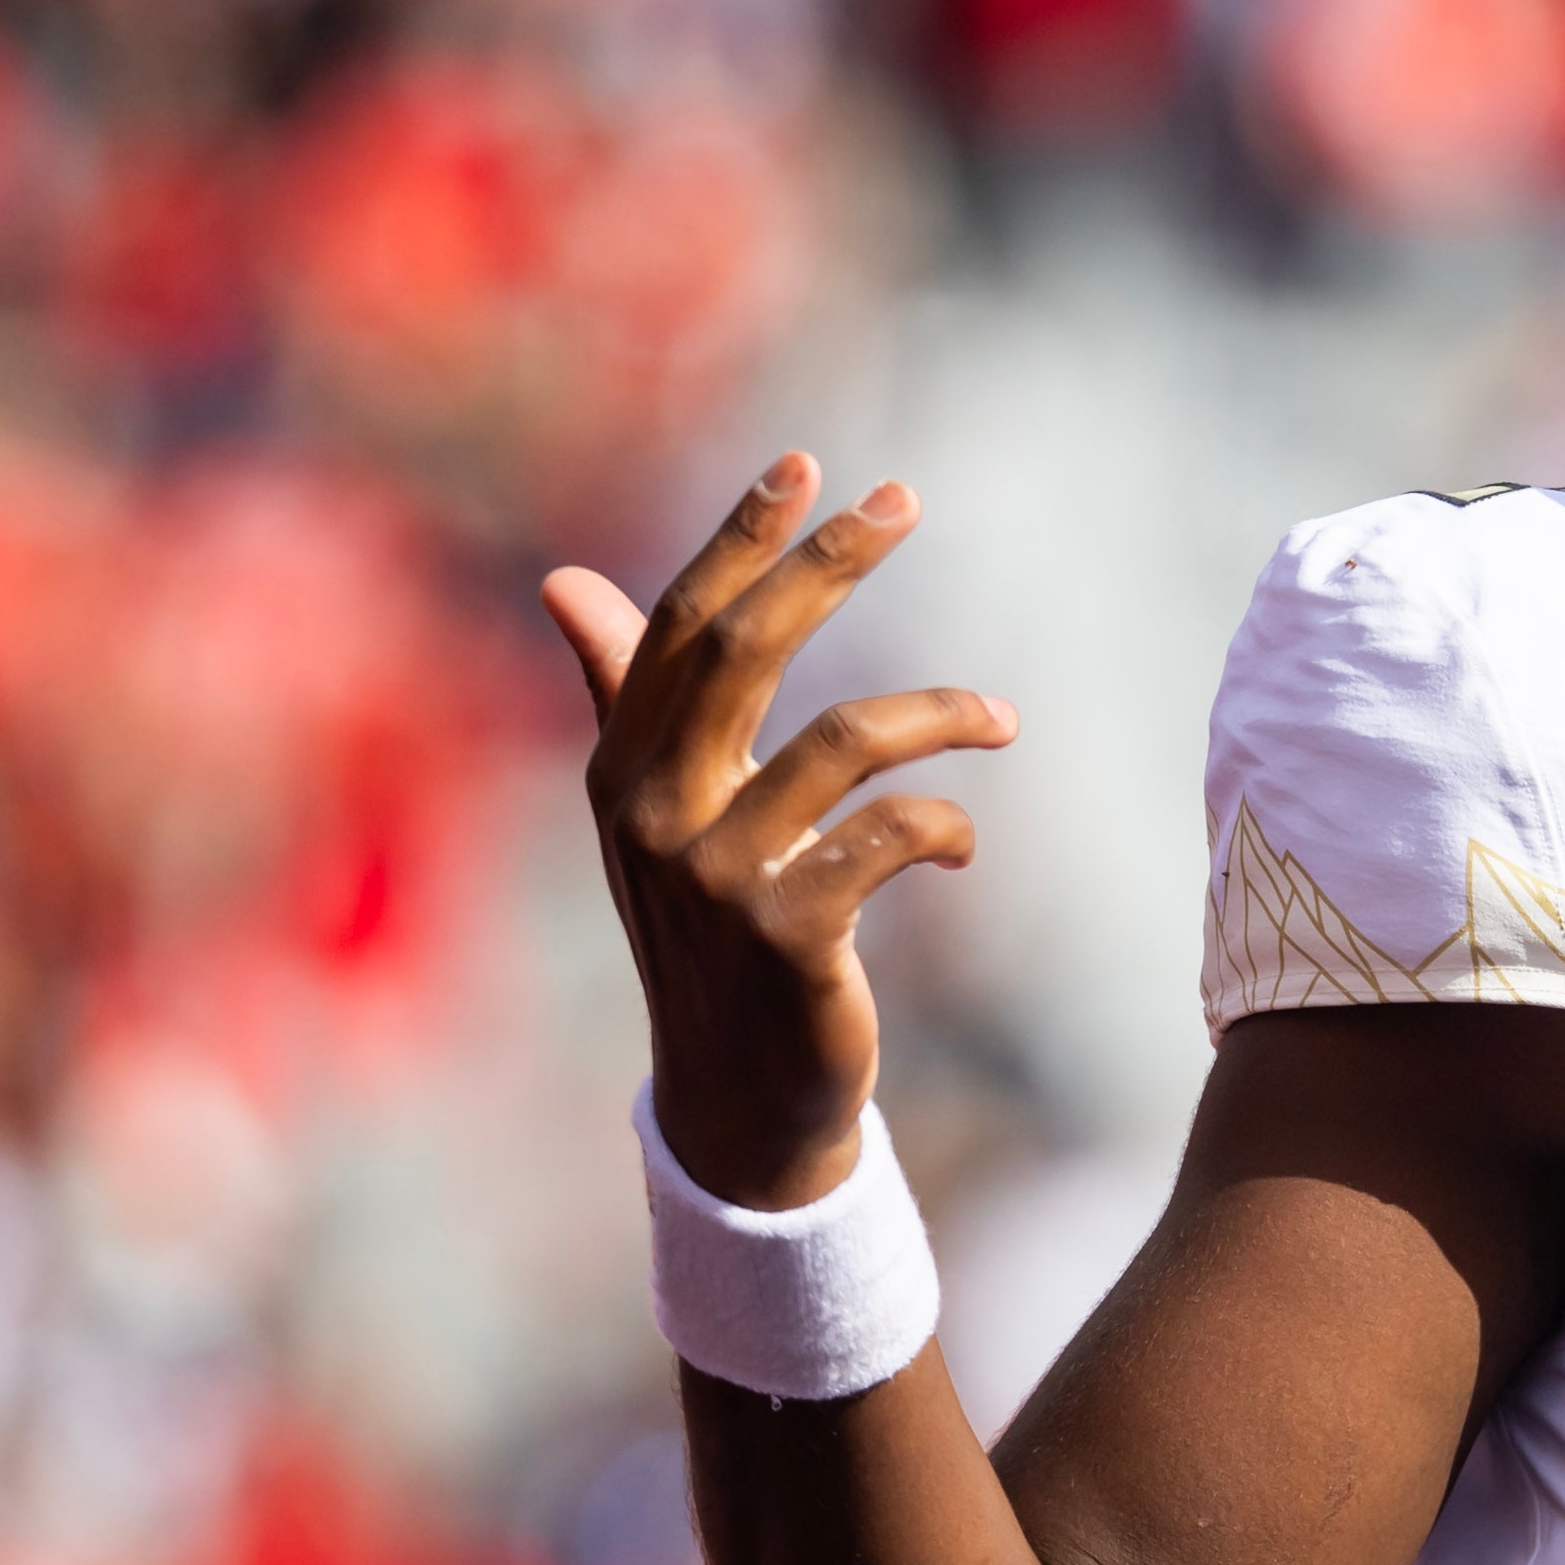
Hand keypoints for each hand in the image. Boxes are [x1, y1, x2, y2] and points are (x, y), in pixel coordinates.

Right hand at [547, 453, 1015, 1211]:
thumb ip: (625, 695)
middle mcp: (654, 814)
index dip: (741, 540)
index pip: (681, 627)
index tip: (806, 464)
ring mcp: (717, 876)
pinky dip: (945, 826)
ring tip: (1000, 719)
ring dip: (940, 714)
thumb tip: (563, 581)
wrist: (739, 1100)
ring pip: (843, 740)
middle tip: (904, 500)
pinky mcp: (789, 935)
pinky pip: (889, 836)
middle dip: (827, 562)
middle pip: (746, 649)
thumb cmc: (712, 937)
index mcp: (623, 771)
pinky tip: (965, 845)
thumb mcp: (659, 816)